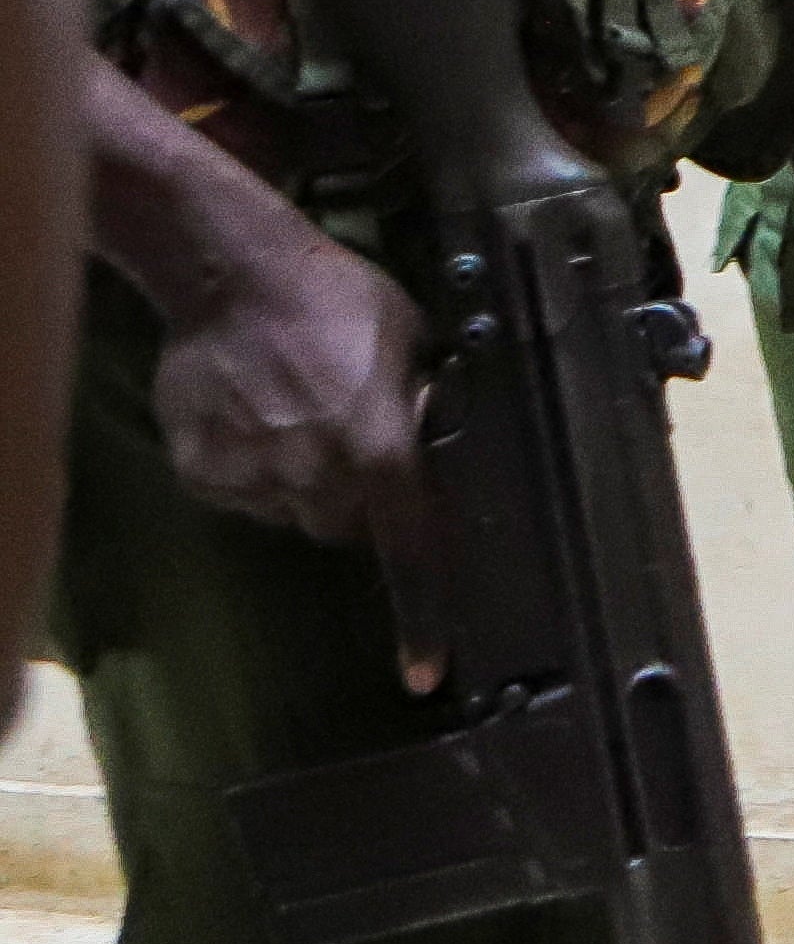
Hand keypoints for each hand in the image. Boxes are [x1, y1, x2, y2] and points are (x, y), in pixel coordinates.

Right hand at [147, 218, 448, 691]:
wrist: (233, 271)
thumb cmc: (339, 298)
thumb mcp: (413, 342)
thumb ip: (427, 405)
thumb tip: (441, 447)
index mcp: (379, 449)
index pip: (409, 548)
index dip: (421, 614)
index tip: (424, 672)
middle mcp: (315, 475)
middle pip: (349, 528)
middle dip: (361, 501)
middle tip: (355, 444)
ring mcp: (251, 476)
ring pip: (295, 514)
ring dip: (306, 483)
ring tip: (298, 414)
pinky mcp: (202, 471)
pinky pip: (243, 495)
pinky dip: (254, 469)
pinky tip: (254, 414)